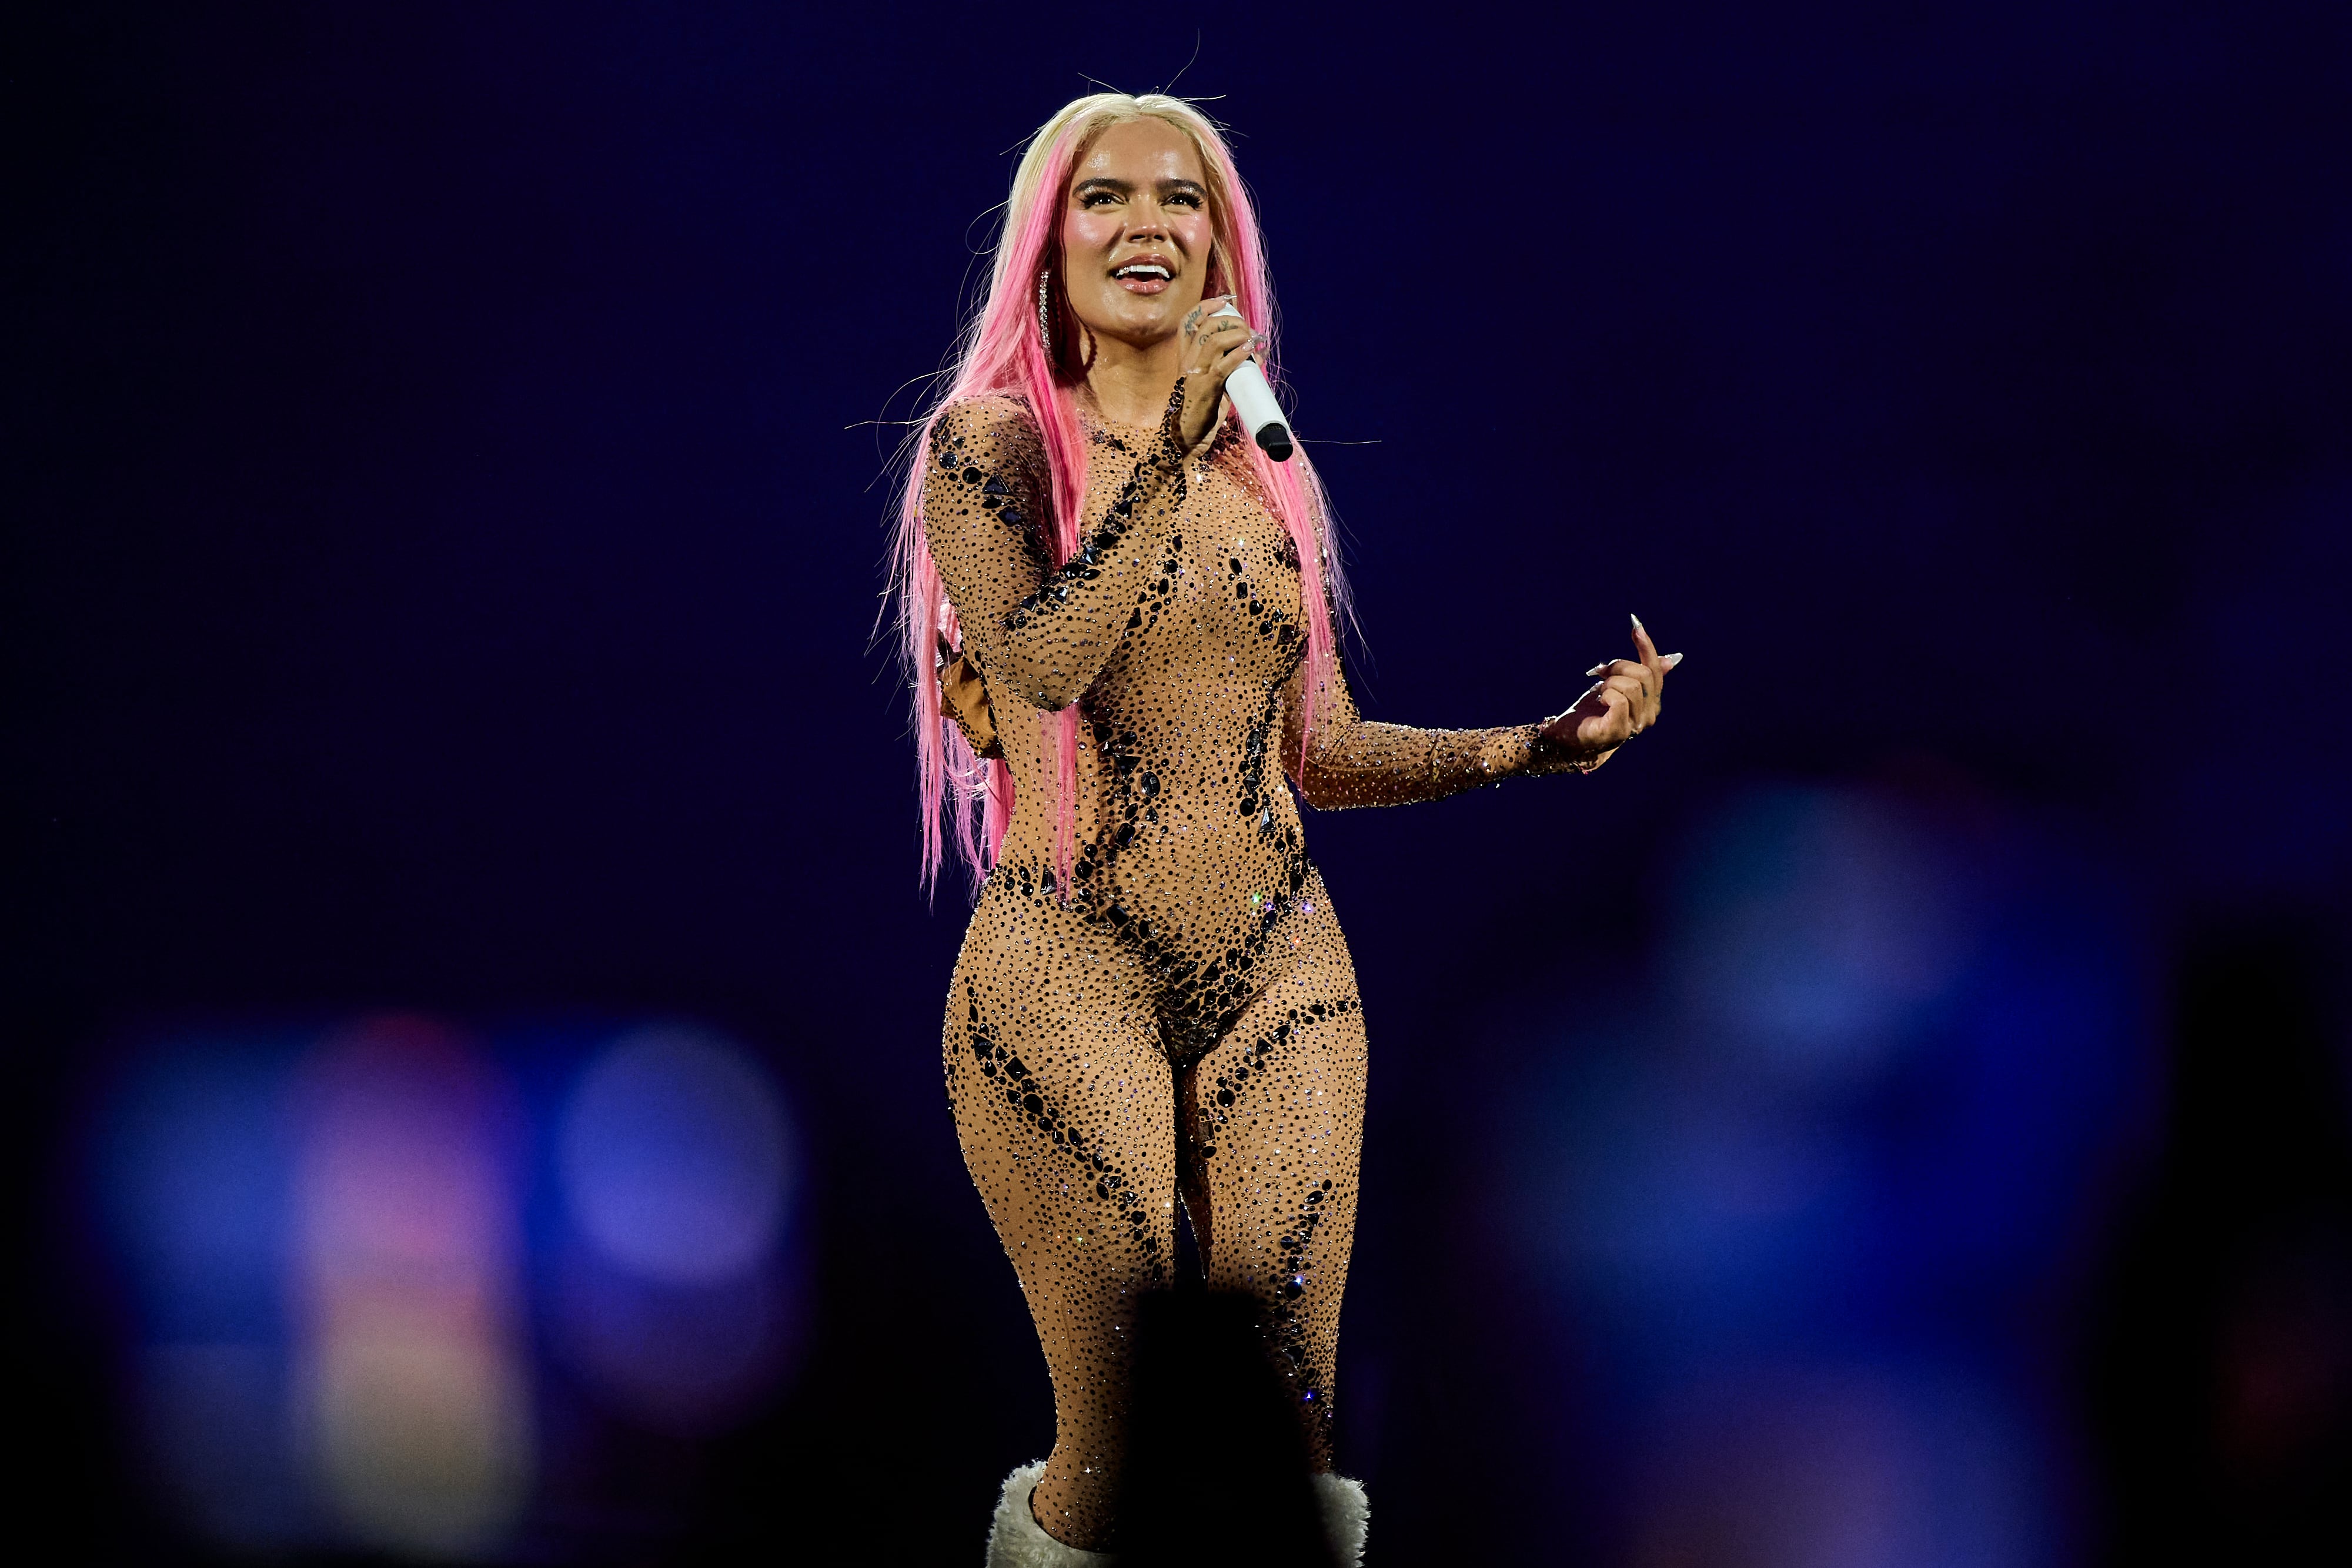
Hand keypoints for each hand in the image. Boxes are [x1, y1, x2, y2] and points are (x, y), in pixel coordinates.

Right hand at [1175, 295, 1261, 450]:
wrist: (1186, 437)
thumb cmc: (1201, 410)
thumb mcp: (1212, 383)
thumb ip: (1229, 367)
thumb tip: (1258, 354)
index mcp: (1185, 357)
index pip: (1188, 322)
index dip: (1206, 307)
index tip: (1224, 301)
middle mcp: (1187, 362)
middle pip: (1206, 326)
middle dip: (1231, 321)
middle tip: (1247, 329)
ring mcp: (1195, 374)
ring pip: (1213, 341)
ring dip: (1237, 335)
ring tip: (1251, 339)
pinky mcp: (1205, 389)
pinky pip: (1223, 366)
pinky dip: (1239, 355)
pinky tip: (1251, 351)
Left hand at [1541, 615, 1680, 761]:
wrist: (1568, 736)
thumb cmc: (1592, 711)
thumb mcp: (1617, 685)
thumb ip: (1641, 674)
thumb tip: (1672, 660)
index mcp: (1652, 703)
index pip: (1655, 670)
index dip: (1646, 646)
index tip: (1635, 624)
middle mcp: (1648, 716)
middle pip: (1643, 675)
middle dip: (1618, 666)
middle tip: (1600, 672)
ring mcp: (1634, 726)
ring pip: (1630, 686)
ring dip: (1608, 682)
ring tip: (1599, 692)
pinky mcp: (1617, 731)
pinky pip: (1618, 700)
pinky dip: (1605, 695)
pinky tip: (1599, 701)